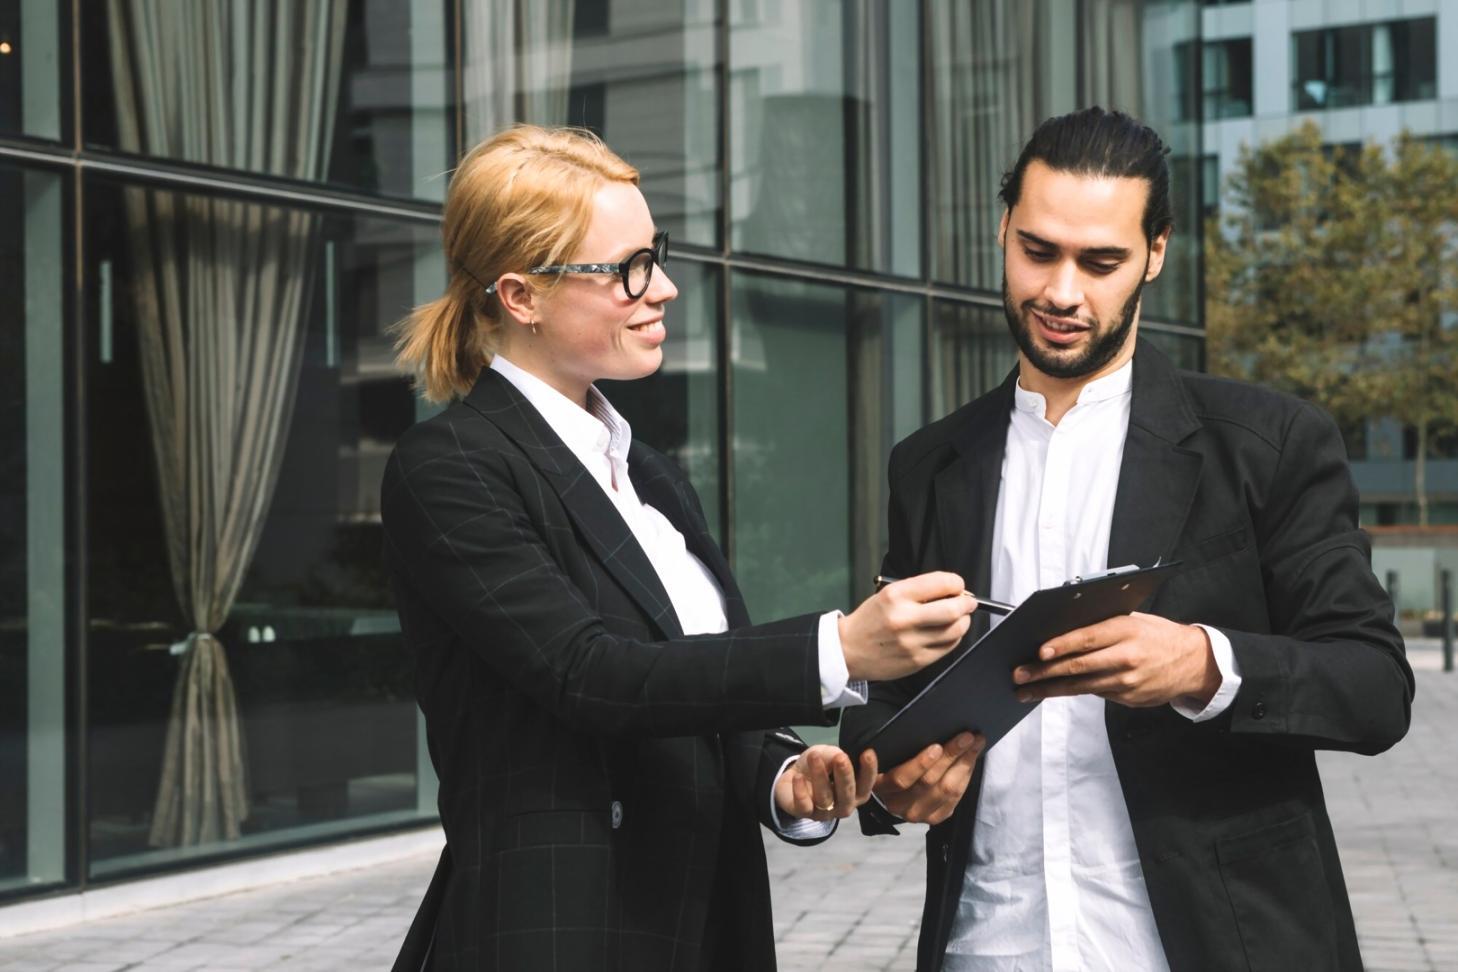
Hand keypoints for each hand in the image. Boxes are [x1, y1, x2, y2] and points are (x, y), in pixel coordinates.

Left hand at [775, 745, 875, 822]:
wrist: (795, 777)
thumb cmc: (820, 767)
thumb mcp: (829, 754)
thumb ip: (835, 755)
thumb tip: (839, 757)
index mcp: (856, 793)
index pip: (867, 785)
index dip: (869, 770)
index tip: (868, 753)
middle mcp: (843, 805)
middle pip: (847, 794)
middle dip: (845, 776)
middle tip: (841, 758)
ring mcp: (824, 812)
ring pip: (825, 798)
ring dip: (820, 776)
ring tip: (814, 756)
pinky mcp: (804, 813)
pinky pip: (804, 806)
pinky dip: (801, 792)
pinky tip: (798, 777)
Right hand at [838, 572, 975, 681]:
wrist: (848, 650)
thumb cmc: (870, 620)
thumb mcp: (887, 595)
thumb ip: (918, 591)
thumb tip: (952, 591)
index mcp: (896, 596)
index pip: (941, 583)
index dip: (956, 583)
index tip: (957, 586)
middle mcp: (904, 618)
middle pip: (953, 609)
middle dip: (967, 603)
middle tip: (968, 602)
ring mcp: (912, 642)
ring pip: (955, 630)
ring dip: (964, 621)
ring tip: (959, 617)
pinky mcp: (918, 661)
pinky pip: (948, 647)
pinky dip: (954, 637)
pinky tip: (948, 633)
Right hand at [869, 733, 982, 824]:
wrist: (895, 794)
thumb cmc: (891, 764)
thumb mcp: (888, 755)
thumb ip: (899, 747)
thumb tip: (924, 725)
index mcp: (881, 786)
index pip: (901, 778)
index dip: (919, 764)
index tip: (937, 746)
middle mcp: (898, 805)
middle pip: (929, 781)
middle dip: (951, 755)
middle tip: (967, 736)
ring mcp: (918, 815)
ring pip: (946, 789)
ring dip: (964, 763)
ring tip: (976, 743)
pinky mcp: (935, 818)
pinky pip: (955, 797)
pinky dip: (966, 775)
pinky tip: (972, 759)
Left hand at [1012, 612, 1219, 707]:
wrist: (1192, 663)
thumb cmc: (1157, 636)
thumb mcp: (1133, 620)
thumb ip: (1101, 624)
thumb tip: (1061, 628)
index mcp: (1126, 631)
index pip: (1088, 638)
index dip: (1062, 645)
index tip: (1040, 651)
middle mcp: (1126, 657)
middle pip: (1079, 666)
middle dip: (1045, 671)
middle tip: (1020, 674)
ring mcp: (1127, 682)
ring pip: (1081, 686)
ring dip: (1050, 689)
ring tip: (1026, 690)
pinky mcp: (1127, 698)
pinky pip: (1095, 693)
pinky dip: (1072, 691)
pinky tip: (1052, 691)